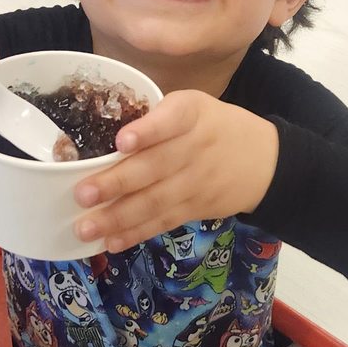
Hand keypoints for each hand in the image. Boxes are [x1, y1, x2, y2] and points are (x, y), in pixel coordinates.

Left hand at [72, 91, 278, 251]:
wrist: (265, 160)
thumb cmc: (213, 126)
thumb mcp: (193, 106)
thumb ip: (155, 117)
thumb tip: (99, 136)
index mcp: (191, 114)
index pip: (171, 120)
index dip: (147, 131)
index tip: (121, 141)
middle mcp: (195, 148)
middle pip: (155, 167)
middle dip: (117, 183)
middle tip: (82, 194)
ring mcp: (197, 182)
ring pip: (155, 201)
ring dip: (118, 217)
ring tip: (85, 228)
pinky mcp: (197, 208)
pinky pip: (164, 222)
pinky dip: (137, 233)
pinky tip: (111, 241)